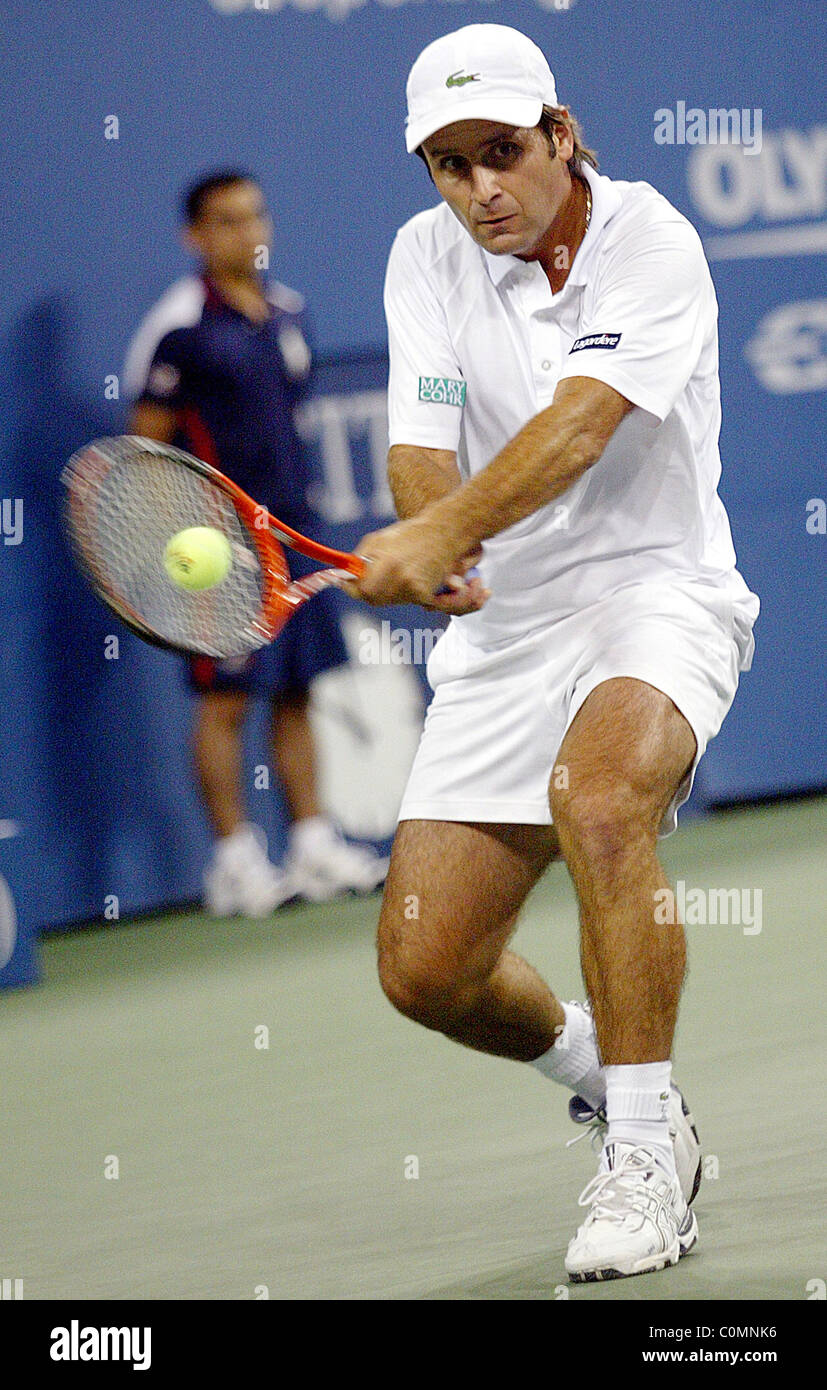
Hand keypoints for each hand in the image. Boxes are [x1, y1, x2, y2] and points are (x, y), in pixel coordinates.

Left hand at [341, 515, 488, 614]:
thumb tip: (343, 576)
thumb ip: (360, 559)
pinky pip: (407, 600)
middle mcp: (400, 578)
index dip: (351, 588)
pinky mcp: (425, 595)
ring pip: (389, 600)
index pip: (361, 589)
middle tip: (372, 576)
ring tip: (398, 570)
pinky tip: (412, 575)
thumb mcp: (379, 540)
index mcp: (387, 562)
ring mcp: (414, 588)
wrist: (445, 532)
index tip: (344, 583)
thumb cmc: (410, 534)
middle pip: (373, 598)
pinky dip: (406, 592)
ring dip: (388, 590)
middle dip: (368, 589)